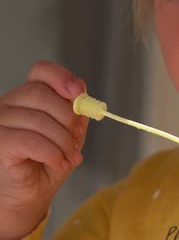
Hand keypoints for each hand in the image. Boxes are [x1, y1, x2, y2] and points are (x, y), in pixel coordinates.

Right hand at [0, 61, 87, 239]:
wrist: (30, 194)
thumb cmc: (48, 162)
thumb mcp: (70, 134)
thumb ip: (76, 112)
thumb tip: (82, 89)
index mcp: (29, 96)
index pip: (41, 71)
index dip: (60, 76)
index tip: (77, 92)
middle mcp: (9, 104)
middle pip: (42, 95)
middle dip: (68, 119)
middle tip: (76, 141)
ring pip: (39, 120)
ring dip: (62, 142)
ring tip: (69, 158)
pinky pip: (30, 141)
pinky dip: (52, 153)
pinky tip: (58, 162)